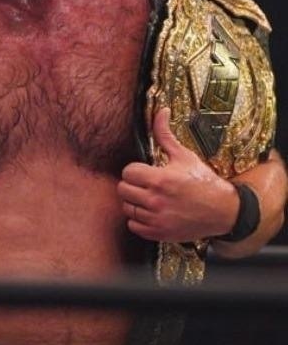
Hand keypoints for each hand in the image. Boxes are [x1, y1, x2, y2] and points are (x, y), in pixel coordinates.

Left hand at [117, 108, 239, 241]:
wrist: (223, 210)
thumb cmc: (202, 180)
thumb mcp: (184, 155)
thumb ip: (165, 134)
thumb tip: (160, 110)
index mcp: (160, 179)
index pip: (127, 172)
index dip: (134, 170)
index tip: (144, 171)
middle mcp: (155, 200)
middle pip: (123, 190)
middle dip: (132, 184)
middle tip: (144, 184)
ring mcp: (157, 219)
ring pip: (126, 208)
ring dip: (134, 202)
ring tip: (147, 197)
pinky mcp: (159, 234)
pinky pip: (133, 226)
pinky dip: (138, 220)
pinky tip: (150, 212)